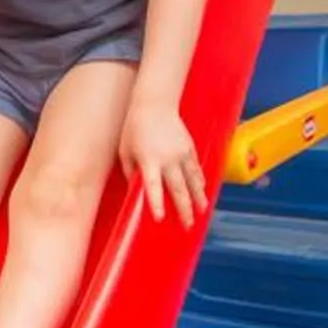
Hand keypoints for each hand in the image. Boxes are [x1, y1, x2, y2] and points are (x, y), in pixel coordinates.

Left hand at [121, 103, 205, 225]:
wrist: (154, 103)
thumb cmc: (134, 126)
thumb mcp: (125, 150)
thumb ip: (129, 171)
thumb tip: (135, 188)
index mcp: (149, 161)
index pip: (153, 187)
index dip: (156, 203)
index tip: (160, 218)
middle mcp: (168, 159)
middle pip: (179, 189)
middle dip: (184, 209)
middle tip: (187, 225)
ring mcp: (182, 153)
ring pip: (193, 180)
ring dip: (198, 197)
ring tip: (202, 212)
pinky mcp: (189, 147)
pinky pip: (196, 168)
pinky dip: (199, 181)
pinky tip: (202, 191)